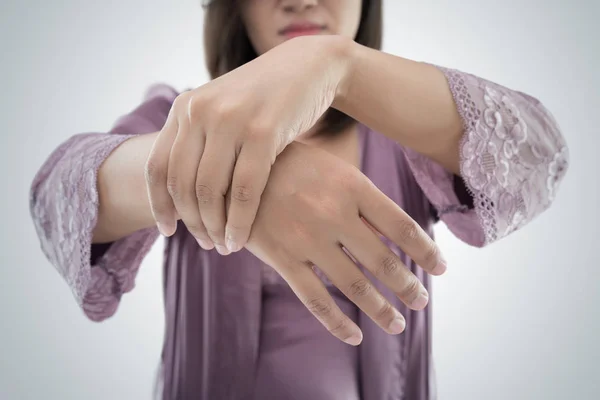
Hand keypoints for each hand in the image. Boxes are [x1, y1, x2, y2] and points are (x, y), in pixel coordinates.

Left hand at [144, 36, 350, 253]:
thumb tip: (185, 195)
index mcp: (185, 108)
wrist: (309, 67)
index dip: (160, 205)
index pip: (157, 167)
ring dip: (214, 227)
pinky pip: (244, 190)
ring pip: (210, 191)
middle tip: (207, 244)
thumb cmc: (266, 100)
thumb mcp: (225, 112)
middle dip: (192, 223)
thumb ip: (201, 142)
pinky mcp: (263, 132)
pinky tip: (241, 239)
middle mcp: (200, 111)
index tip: (169, 231)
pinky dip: (240, 222)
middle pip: (182, 184)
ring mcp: (231, 120)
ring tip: (224, 246)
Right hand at [242, 141, 446, 345]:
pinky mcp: (282, 258)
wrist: (236, 164)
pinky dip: (338, 323)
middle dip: (408, 286)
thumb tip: (397, 234)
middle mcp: (334, 214)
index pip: (401, 227)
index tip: (441, 269)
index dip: (426, 251)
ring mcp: (307, 239)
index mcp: (352, 187)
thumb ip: (360, 199)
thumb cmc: (291, 163)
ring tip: (398, 324)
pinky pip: (315, 300)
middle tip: (421, 301)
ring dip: (382, 309)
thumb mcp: (332, 168)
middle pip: (383, 260)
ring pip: (354, 285)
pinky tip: (355, 337)